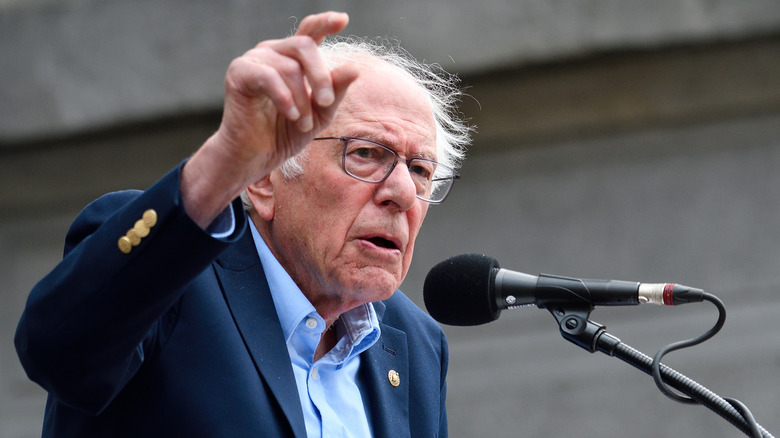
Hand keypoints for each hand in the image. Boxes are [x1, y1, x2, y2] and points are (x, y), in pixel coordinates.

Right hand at [181, 11, 359, 227]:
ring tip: (302, 123)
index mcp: (294, 58)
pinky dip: (284, 98)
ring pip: (289, 66)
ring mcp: (254, 59)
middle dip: (321, 76)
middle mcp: (274, 52)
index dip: (325, 22)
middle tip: (326, 103)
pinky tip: (290, 115)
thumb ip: (335, 91)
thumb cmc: (286, 133)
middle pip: (305, 46)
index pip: (310, 31)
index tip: (343, 19)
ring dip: (301, 99)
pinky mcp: (239, 72)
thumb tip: (354, 68)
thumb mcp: (320, 113)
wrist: (256, 156)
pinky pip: (268, 76)